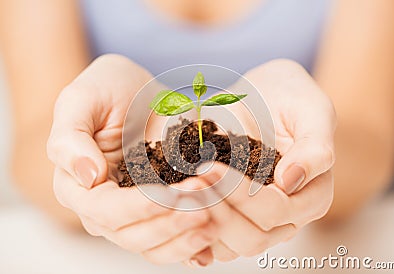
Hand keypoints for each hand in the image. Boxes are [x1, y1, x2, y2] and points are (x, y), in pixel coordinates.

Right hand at [47, 54, 216, 264]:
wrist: (138, 90)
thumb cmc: (106, 90)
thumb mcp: (80, 100)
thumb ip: (70, 138)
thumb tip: (87, 177)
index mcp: (79, 187)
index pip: (106, 211)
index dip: (139, 207)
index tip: (172, 193)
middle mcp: (105, 208)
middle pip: (133, 235)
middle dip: (170, 223)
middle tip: (204, 203)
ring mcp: (135, 212)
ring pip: (154, 245)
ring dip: (185, 239)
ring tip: (215, 221)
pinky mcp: (160, 211)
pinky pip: (173, 240)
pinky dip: (193, 247)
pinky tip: (212, 245)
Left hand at [187, 59, 335, 259]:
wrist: (264, 94)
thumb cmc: (291, 99)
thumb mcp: (311, 111)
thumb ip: (313, 148)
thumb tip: (290, 182)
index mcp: (310, 196)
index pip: (276, 211)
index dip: (242, 195)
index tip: (210, 167)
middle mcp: (284, 216)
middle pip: (251, 237)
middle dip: (218, 210)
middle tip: (190, 182)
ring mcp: (254, 218)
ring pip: (228, 245)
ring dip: (199, 223)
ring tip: (177, 192)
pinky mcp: (230, 213)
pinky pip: (209, 237)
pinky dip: (189, 228)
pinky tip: (172, 207)